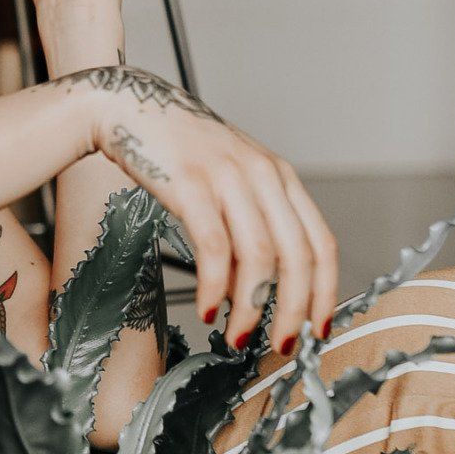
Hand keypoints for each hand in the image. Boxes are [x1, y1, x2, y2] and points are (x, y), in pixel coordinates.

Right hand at [66, 65, 339, 352]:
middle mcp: (263, 175)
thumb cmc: (178, 151)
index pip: (321, 243)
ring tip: (236, 336)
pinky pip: (214, 248)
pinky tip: (209, 308)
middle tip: (280, 347)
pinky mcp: (191, 185)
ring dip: (252, 307)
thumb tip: (261, 287)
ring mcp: (228, 178)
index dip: (325, 292)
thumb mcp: (229, 179)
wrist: (129, 106)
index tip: (318, 329)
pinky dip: (216, 286)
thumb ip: (250, 223)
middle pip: (298, 257)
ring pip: (260, 258)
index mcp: (280, 177)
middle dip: (293, 311)